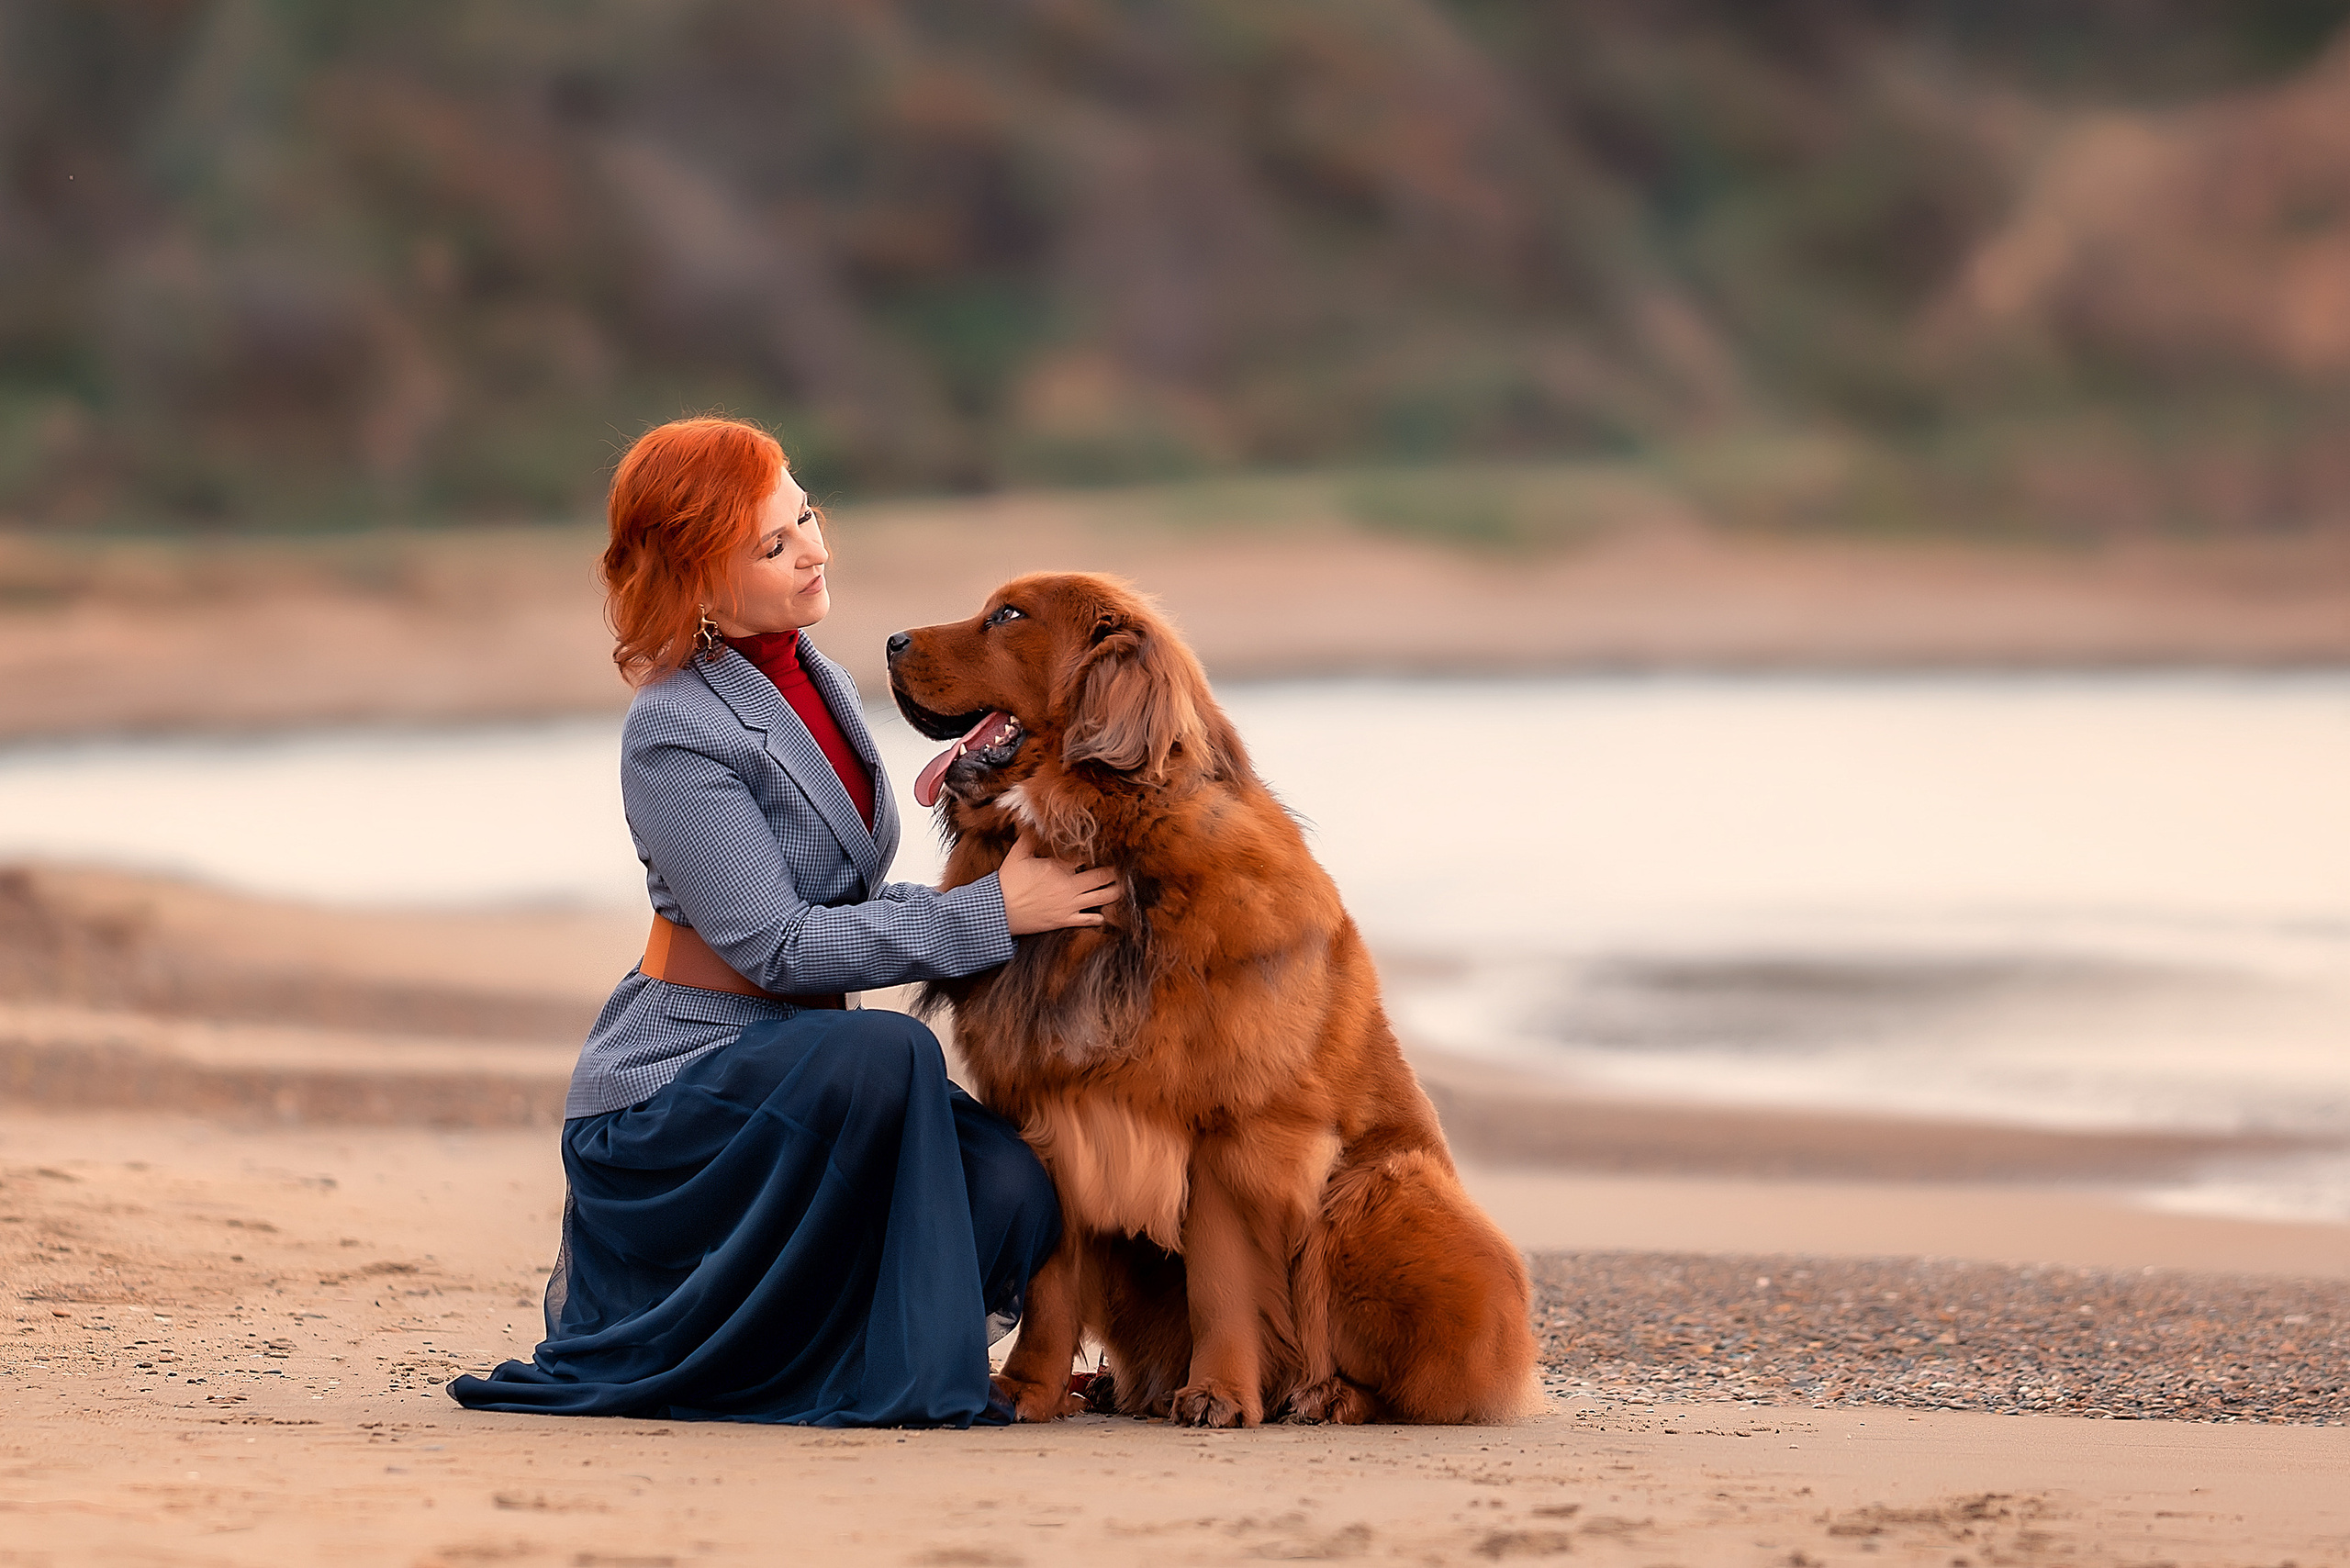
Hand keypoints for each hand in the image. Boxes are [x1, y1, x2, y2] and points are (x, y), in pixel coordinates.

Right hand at [997, 833, 1122, 935]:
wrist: (999, 911)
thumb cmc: (1007, 882)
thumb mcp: (1017, 855)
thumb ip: (1029, 838)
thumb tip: (1033, 820)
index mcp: (1059, 867)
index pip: (1087, 857)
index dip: (1099, 852)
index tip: (1110, 848)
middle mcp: (1069, 886)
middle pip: (1102, 876)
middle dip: (1115, 872)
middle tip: (1123, 868)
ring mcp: (1069, 905)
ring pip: (1101, 898)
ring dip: (1114, 892)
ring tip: (1123, 888)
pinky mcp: (1064, 921)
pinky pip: (1087, 920)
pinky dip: (1098, 918)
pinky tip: (1103, 916)